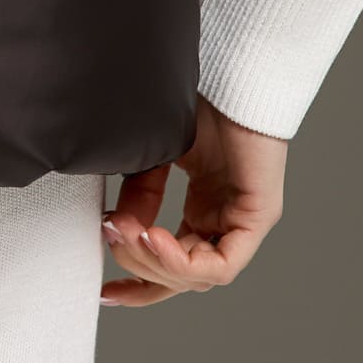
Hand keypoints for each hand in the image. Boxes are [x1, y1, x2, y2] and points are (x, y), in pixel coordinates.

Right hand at [99, 95, 286, 306]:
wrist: (227, 70)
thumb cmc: (197, 101)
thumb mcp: (155, 156)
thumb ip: (139, 196)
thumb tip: (117, 229)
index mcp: (204, 210)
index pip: (173, 263)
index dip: (139, 282)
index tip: (104, 292)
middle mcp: (224, 222)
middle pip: (183, 277)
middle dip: (140, 270)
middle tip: (110, 240)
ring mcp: (243, 223)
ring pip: (198, 276)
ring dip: (155, 264)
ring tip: (129, 236)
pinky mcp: (258, 217)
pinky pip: (221, 265)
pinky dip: (183, 263)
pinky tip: (154, 240)